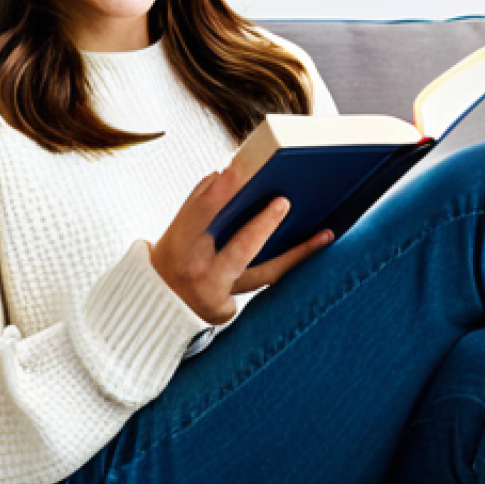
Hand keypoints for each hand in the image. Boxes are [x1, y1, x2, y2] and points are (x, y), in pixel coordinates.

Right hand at [149, 163, 334, 325]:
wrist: (159, 303)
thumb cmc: (174, 254)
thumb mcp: (178, 229)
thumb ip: (200, 203)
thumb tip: (227, 174)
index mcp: (178, 244)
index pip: (195, 215)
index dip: (214, 195)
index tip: (232, 172)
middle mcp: (197, 273)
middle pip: (238, 251)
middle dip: (262, 227)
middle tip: (284, 202)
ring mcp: (216, 296)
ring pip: (265, 273)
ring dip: (298, 253)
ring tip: (325, 234)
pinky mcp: (229, 311)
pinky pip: (266, 284)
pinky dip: (288, 265)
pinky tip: (314, 249)